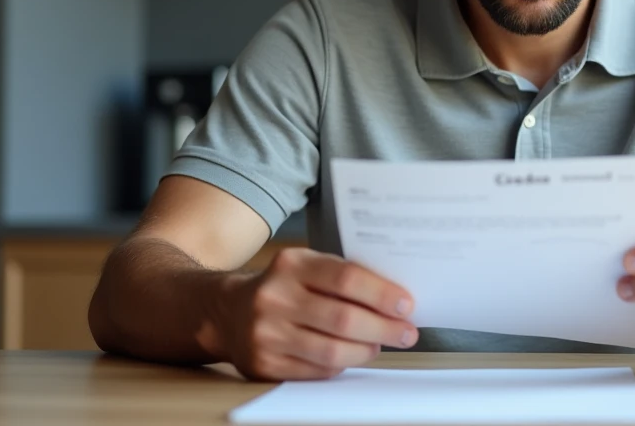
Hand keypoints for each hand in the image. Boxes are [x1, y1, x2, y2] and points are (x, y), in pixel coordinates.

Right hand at [214, 248, 417, 379]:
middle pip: (343, 319)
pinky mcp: (264, 364)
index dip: (381, 294)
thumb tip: (394, 300)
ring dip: (366, 350)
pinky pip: (317, 371)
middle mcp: (275, 297)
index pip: (346, 278)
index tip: (406, 305)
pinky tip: (352, 355)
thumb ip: (343, 276)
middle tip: (406, 332)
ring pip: (332, 351)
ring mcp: (267, 334)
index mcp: (292, 264)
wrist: (227, 311)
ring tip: (380, 344)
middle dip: (383, 328)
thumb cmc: (284, 286)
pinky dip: (342, 365)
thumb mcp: (306, 266)